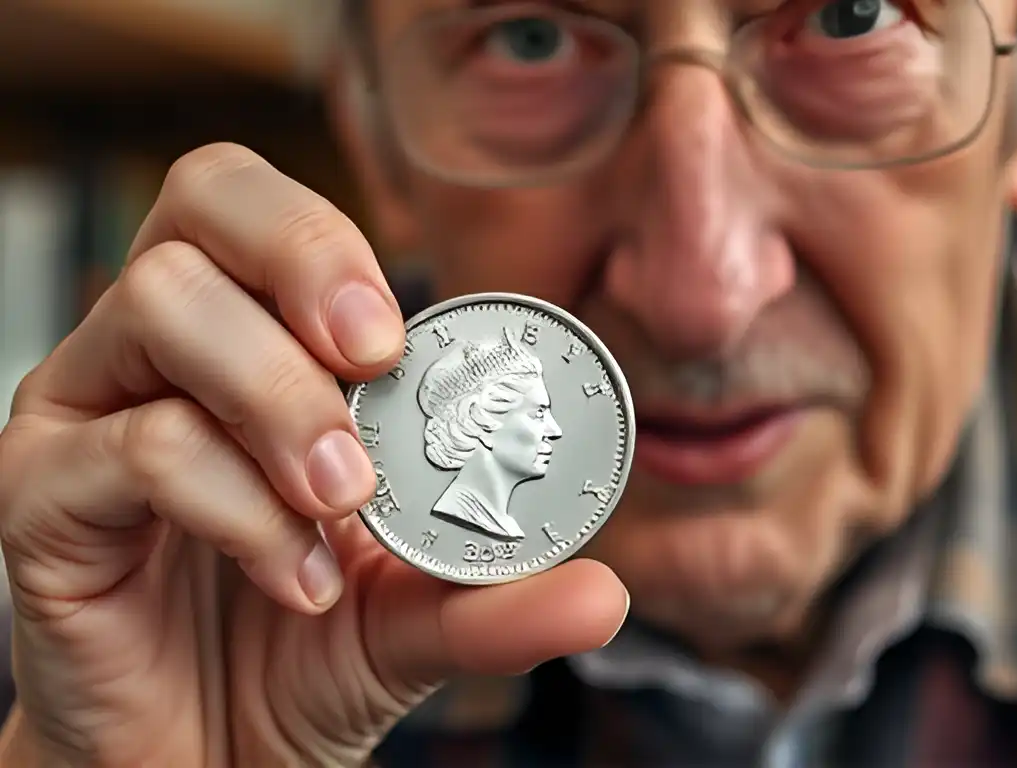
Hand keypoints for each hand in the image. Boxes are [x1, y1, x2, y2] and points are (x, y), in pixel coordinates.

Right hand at [0, 144, 627, 766]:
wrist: (204, 753)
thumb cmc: (297, 650)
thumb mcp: (417, 611)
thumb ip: (499, 594)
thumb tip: (605, 594)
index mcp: (240, 336)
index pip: (261, 207)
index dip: (329, 241)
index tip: (398, 340)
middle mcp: (153, 352)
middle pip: (202, 206)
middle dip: (306, 264)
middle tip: (375, 365)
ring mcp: (85, 414)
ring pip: (159, 307)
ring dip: (280, 400)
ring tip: (344, 502)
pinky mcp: (41, 497)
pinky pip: (134, 448)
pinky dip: (238, 508)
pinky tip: (296, 578)